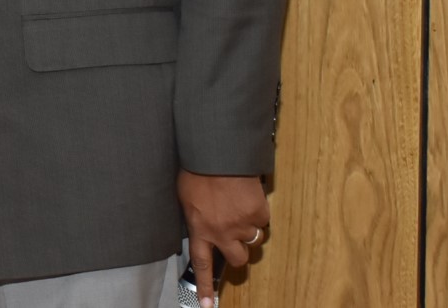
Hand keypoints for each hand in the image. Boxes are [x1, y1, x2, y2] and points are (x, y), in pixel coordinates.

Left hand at [177, 170, 268, 306]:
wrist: (216, 154)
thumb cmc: (196, 171)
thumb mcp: (185, 197)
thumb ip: (195, 217)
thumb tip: (201, 224)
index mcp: (200, 229)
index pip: (202, 264)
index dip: (205, 286)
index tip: (208, 306)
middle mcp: (221, 232)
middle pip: (238, 258)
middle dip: (239, 250)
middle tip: (235, 236)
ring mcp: (242, 224)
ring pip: (253, 239)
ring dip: (248, 227)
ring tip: (238, 206)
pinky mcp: (258, 212)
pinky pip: (262, 220)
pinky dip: (257, 211)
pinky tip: (246, 196)